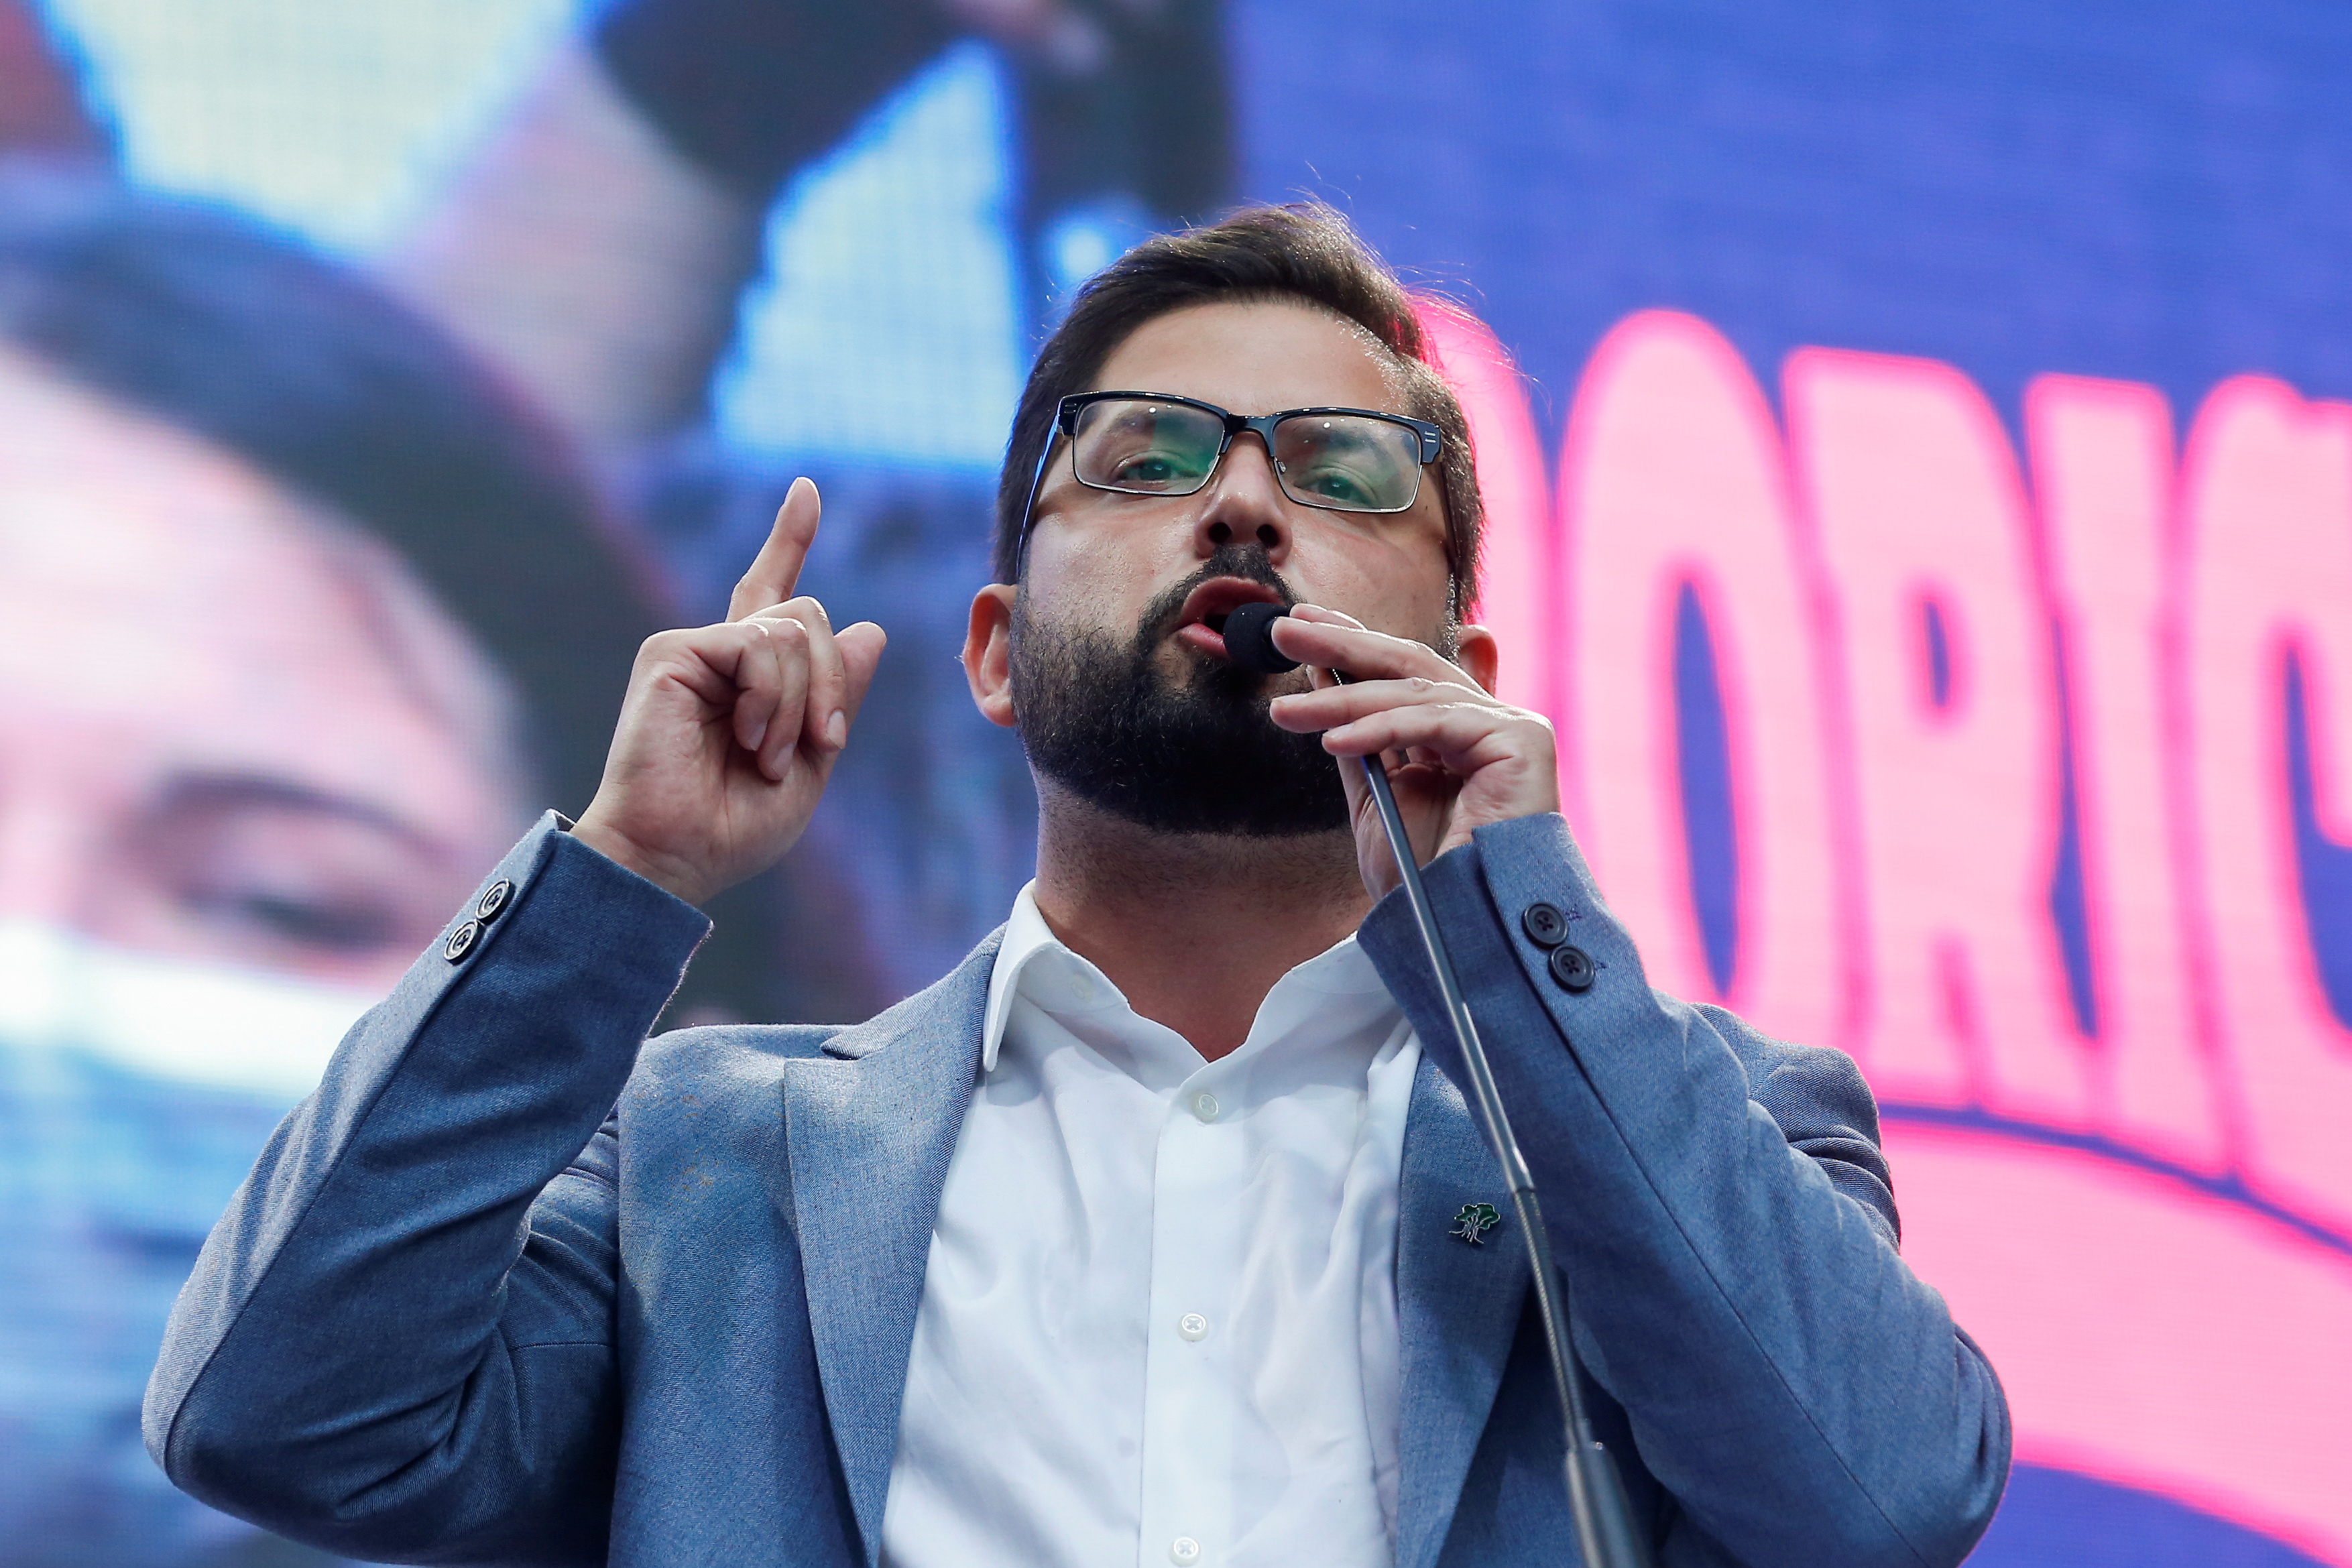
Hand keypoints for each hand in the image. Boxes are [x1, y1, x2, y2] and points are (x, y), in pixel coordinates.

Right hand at [573, 479, 884, 905]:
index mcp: (750, 676)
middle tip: (820, 745)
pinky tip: (746, 737)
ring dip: (800, 703)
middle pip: (809, 615)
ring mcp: (694, 648)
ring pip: (793, 629)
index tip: (807, 490)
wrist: (676, 856)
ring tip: (766, 756)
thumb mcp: (810, 762)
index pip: (773, 596)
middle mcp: (720, 652)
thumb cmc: (733, 826)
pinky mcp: (672, 652)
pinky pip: (759, 643)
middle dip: (834, 683)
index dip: (789, 539)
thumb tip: (870, 629)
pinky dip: (772, 697)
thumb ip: (838, 697)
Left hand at [1265, 605, 1557, 900]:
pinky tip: (1331, 738)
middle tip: (1281, 632)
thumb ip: (1358, 740)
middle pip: (1408, 666)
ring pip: (1412, 693)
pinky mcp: (1522, 740)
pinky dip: (1378, 727)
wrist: (1464, 929)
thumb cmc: (1426, 878)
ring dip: (1341, 698)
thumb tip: (1321, 679)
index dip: (1351, 642)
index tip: (1297, 627)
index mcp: (1459, 732)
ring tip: (1284, 710)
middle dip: (1341, 644)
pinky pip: (1434, 720)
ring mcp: (1511, 727)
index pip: (1402, 672)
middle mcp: (1490, 722)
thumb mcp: (1375, 799)